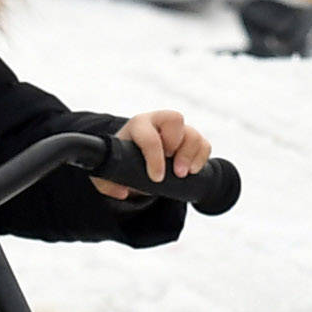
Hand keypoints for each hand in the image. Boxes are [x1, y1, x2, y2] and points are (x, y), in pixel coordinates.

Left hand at [93, 109, 214, 200]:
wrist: (135, 157)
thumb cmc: (121, 160)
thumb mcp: (107, 173)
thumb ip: (108, 184)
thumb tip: (123, 192)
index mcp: (138, 125)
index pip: (149, 135)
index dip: (155, 157)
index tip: (156, 177)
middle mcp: (159, 121)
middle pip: (176, 119)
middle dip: (177, 147)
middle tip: (173, 170)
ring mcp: (178, 130)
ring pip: (193, 133)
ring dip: (191, 156)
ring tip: (183, 174)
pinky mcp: (191, 140)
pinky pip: (204, 145)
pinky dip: (201, 159)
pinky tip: (192, 171)